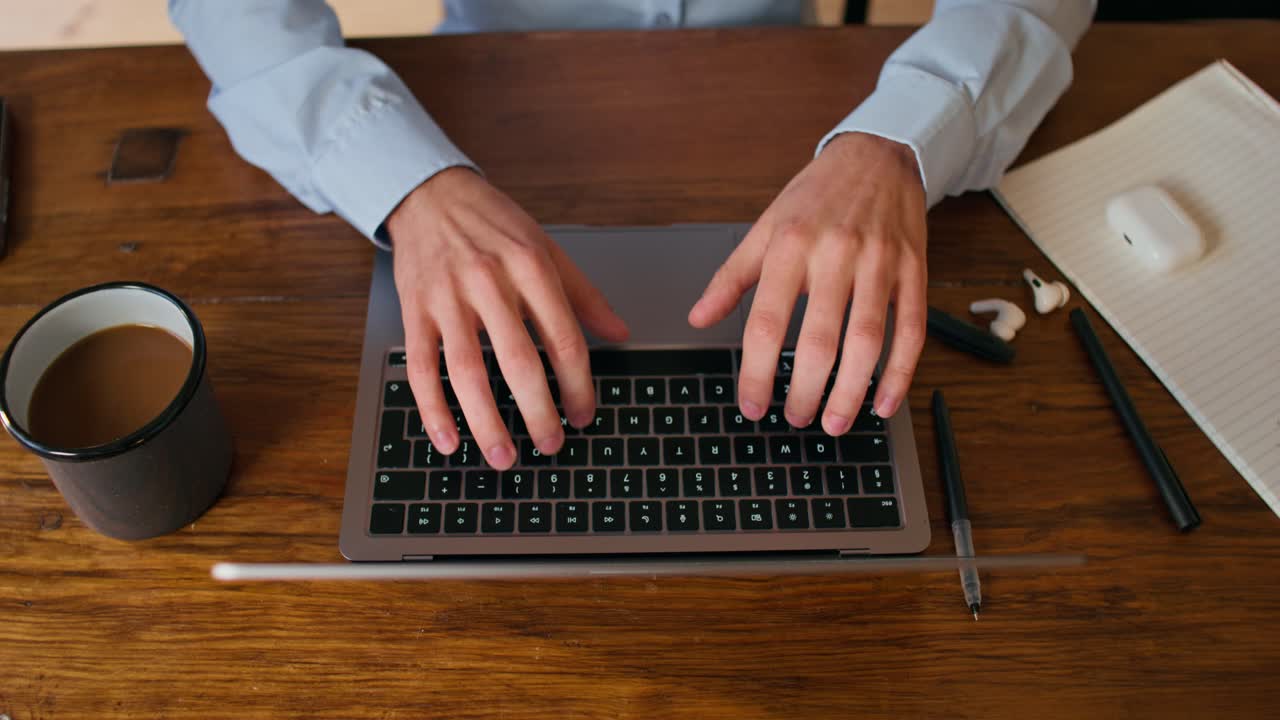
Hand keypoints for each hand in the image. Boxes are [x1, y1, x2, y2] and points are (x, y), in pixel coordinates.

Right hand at [388, 168, 628, 469]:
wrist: (429, 195)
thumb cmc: (492, 224)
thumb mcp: (547, 248)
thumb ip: (583, 295)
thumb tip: (619, 333)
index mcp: (530, 266)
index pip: (563, 337)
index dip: (578, 384)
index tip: (583, 414)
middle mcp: (489, 282)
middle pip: (518, 360)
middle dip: (538, 411)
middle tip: (550, 444)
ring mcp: (447, 299)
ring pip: (467, 371)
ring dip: (486, 421)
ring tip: (504, 456)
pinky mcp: (415, 311)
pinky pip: (422, 367)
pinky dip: (433, 409)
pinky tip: (449, 440)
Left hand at [689, 132, 926, 434]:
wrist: (877, 155)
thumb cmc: (816, 197)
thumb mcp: (765, 228)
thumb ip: (731, 277)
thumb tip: (698, 318)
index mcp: (790, 247)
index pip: (767, 322)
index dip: (758, 372)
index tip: (752, 405)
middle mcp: (835, 255)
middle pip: (819, 340)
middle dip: (806, 391)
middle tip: (795, 419)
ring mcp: (878, 264)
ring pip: (867, 341)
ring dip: (851, 391)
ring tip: (834, 422)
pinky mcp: (913, 271)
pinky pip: (911, 331)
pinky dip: (900, 373)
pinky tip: (884, 403)